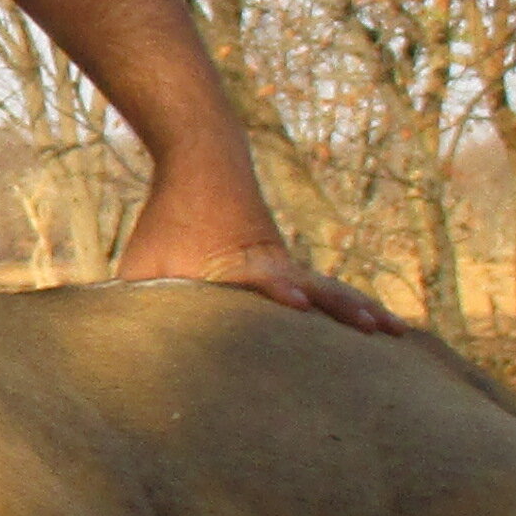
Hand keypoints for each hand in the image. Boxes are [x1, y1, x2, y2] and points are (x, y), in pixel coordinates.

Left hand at [113, 174, 412, 336]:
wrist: (204, 162)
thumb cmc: (167, 224)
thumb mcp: (144, 265)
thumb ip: (137, 307)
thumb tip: (120, 352)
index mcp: (236, 264)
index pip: (262, 280)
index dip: (278, 292)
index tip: (297, 303)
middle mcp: (271, 265)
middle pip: (315, 289)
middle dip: (343, 311)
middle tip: (378, 329)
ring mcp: (287, 265)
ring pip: (332, 289)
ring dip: (360, 310)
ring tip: (395, 331)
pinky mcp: (290, 266)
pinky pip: (330, 288)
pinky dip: (352, 304)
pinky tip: (377, 322)